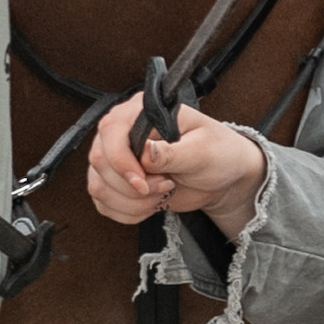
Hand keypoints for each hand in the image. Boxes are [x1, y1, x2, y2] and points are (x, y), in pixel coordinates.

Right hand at [87, 96, 266, 238]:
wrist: (223, 178)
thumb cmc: (218, 153)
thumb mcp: (201, 150)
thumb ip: (172, 152)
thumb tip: (144, 151)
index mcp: (141, 111)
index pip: (111, 131)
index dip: (122, 162)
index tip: (144, 183)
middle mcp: (123, 131)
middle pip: (100, 162)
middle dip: (132, 186)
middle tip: (164, 186)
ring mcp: (117, 157)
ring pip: (99, 186)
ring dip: (132, 202)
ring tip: (162, 193)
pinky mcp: (118, 182)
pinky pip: (104, 203)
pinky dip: (128, 212)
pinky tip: (151, 205)